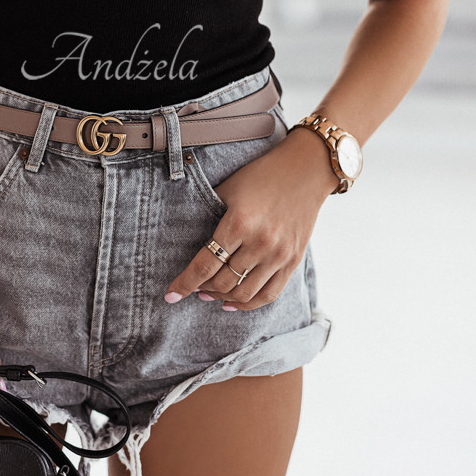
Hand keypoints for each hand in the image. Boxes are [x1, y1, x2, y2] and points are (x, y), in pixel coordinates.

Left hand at [162, 129, 337, 312]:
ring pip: (244, 293)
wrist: (305, 171)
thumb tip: (189, 243)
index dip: (184, 283)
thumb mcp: (228, 190)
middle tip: (192, 287)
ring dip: (222, 297)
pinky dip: (248, 304)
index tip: (170, 295)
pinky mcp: (293, 261)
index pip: (205, 264)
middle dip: (202, 289)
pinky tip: (232, 303)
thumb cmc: (261, 176)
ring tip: (209, 294)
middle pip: (223, 281)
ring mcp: (279, 254)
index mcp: (239, 223)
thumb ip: (209, 216)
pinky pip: (268, 294)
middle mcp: (260, 242)